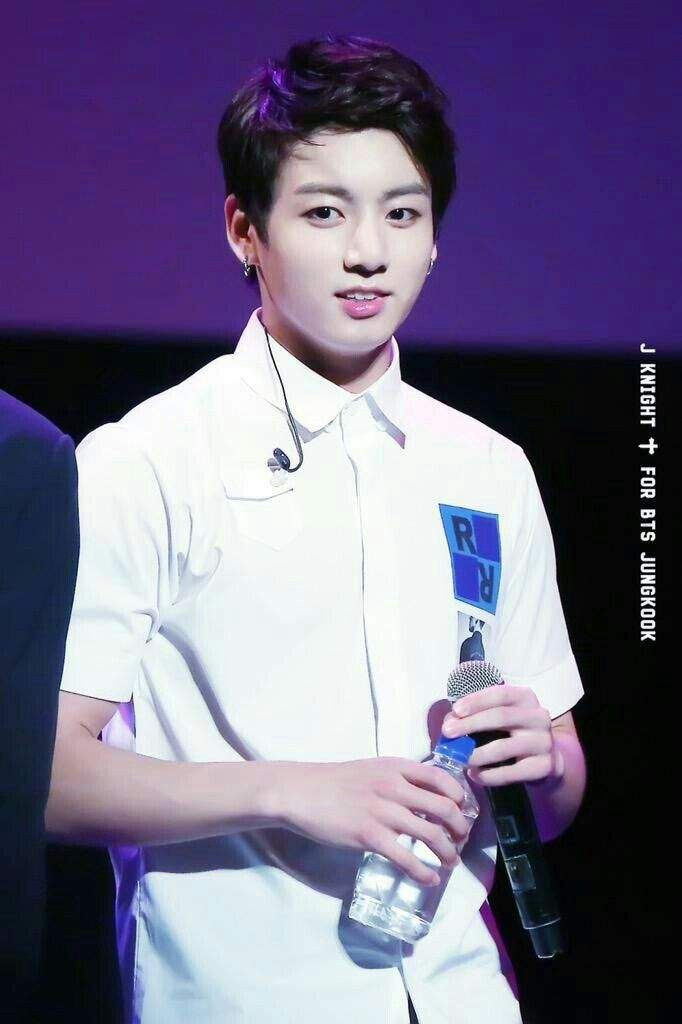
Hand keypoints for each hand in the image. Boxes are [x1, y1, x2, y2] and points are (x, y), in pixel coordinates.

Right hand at [271, 757, 473, 885]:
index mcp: (396, 767)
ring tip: (450, 862)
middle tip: (460, 841)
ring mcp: (382, 812)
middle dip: (460, 829)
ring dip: (448, 853)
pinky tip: (429, 877)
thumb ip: (398, 779)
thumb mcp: (372, 769)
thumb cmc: (335, 782)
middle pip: (445, 809)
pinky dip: (424, 871)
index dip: (461, 798)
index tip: (464, 812)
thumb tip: (425, 797)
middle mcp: (394, 786)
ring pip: (432, 835)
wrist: (301, 792)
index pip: (443, 779)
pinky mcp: (369, 836)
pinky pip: (407, 858)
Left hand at [441, 685, 564, 787]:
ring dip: (476, 754)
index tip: (455, 710)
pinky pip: (511, 772)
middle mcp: (539, 716)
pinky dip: (489, 775)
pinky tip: (475, 775)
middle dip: (470, 724)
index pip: (500, 693)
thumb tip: (450, 721)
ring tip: (459, 759)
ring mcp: (544, 742)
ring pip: (504, 747)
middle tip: (447, 733)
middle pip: (501, 716)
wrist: (549, 760)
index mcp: (526, 698)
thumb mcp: (500, 717)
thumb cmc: (515, 732)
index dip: (476, 701)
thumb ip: (476, 715)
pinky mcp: (545, 766)